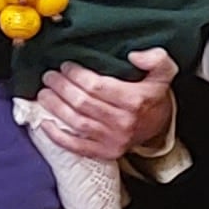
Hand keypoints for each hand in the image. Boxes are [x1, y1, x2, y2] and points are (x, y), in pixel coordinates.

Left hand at [33, 49, 179, 162]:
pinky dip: (56, 136)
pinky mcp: (106, 152)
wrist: (160, 125)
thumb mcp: (164, 72)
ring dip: (54, 106)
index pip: (95, 86)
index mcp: (135, 100)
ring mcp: (114, 139)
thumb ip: (156, 58)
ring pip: (75, 122)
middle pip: (82, 103)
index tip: (66, 66)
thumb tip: (134, 56)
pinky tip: (45, 123)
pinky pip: (76, 146)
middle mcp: (124, 122)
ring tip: (44, 93)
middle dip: (60, 87)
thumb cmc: (153, 95)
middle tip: (50, 76)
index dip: (75, 74)